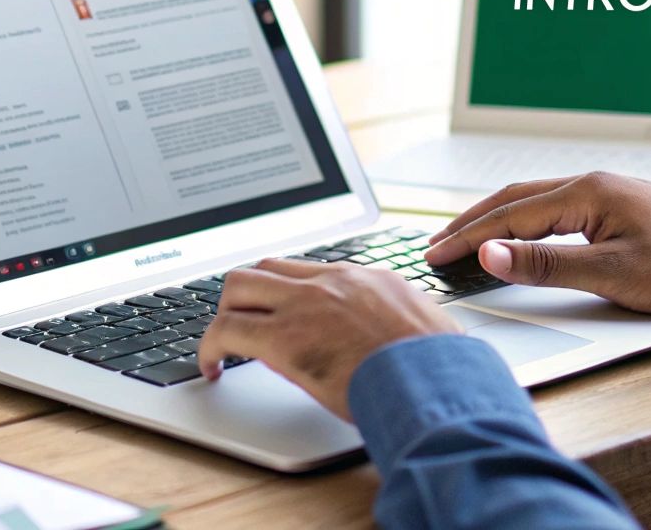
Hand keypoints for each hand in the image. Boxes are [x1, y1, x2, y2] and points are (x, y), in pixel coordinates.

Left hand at [196, 258, 458, 418]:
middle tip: (243, 323)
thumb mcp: (428, 328)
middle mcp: (331, 282)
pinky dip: (209, 348)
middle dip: (247, 294)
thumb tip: (406, 336)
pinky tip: (211, 368)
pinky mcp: (284, 339)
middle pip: (268, 267)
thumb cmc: (441, 370)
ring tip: (223, 343)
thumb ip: (403, 322)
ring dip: (226, 313)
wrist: (437, 384)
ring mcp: (305, 305)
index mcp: (366, 280)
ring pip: (239, 286)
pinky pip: (226, 331)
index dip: (286, 292)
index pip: (309, 271)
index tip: (279, 312)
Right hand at [422, 172, 650, 313]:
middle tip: (435, 245)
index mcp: (586, 193)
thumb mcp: (612, 273)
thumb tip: (489, 253)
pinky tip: (520, 231)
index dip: (466, 236)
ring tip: (466, 237)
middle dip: (470, 221)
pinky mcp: (618, 205)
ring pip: (533, 199)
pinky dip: (524, 219)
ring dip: (495, 218)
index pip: (508, 214)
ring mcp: (606, 192)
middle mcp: (591, 184)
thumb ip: (546, 264)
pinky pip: (555, 206)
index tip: (434, 255)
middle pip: (513, 198)